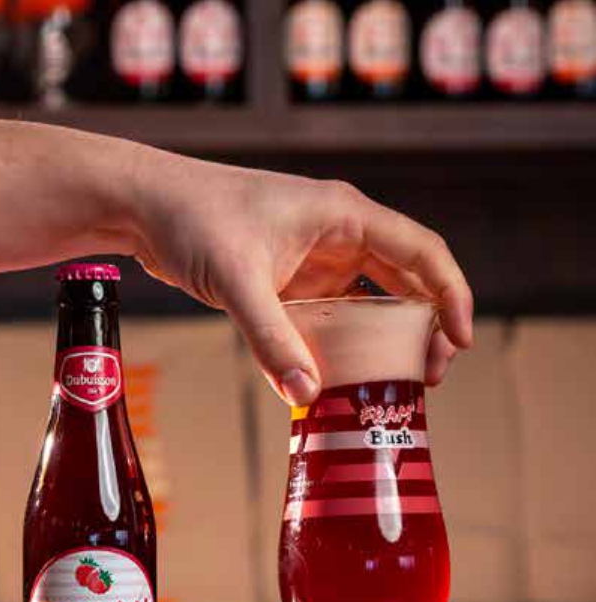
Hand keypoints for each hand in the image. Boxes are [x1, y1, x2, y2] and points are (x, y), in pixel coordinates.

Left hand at [128, 152, 474, 404]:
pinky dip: (342, 347)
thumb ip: (271, 337)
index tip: (460, 339)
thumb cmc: (191, 217)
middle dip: (425, 328)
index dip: (451, 294)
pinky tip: (339, 380)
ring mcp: (314, 259)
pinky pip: (331, 318)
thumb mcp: (235, 279)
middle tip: (427, 377)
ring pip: (369, 304)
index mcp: (344, 215)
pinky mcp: (288, 282)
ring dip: (386, 341)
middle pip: (406, 282)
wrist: (142, 207)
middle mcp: (338, 234)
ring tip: (395, 385)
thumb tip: (306, 395)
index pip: (422, 251)